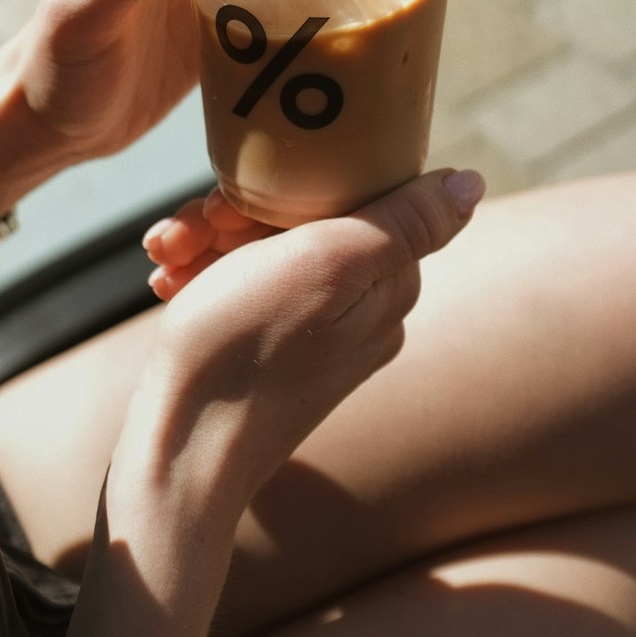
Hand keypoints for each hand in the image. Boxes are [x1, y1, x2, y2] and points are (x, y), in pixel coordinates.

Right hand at [126, 168, 485, 511]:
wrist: (176, 455)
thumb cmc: (243, 350)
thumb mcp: (324, 264)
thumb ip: (403, 220)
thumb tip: (471, 182)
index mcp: (388, 282)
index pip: (352, 190)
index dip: (290, 181)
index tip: (233, 205)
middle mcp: (362, 306)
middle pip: (302, 215)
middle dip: (233, 216)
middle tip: (192, 231)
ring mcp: (317, 329)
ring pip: (262, 244)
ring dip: (208, 241)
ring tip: (164, 257)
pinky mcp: (275, 347)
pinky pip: (243, 282)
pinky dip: (202, 272)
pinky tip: (168, 280)